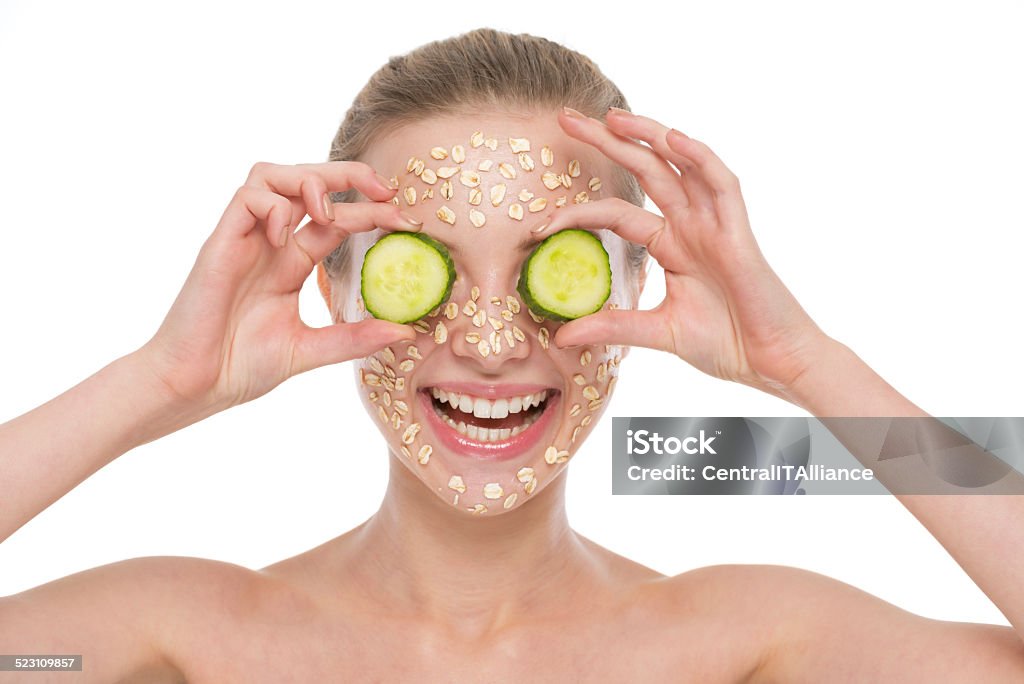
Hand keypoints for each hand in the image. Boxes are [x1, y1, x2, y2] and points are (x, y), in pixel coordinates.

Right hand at [138, 161, 419, 414]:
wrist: (193, 386)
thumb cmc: (240, 367)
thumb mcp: (310, 350)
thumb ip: (354, 338)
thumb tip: (404, 331)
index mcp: (292, 263)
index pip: (336, 220)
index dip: (371, 213)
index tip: (407, 222)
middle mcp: (269, 243)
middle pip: (307, 182)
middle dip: (349, 175)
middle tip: (386, 192)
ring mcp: (244, 240)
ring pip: (271, 174)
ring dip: (308, 179)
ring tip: (328, 210)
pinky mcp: (219, 244)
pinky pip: (245, 199)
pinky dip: (272, 205)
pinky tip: (284, 236)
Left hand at [535, 107, 828, 397]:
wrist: (771, 361)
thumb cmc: (726, 344)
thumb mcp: (658, 333)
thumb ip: (613, 327)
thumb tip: (561, 338)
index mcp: (671, 245)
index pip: (616, 214)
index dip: (578, 213)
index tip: (537, 223)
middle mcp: (691, 225)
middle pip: (644, 171)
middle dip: (607, 141)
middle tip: (567, 118)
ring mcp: (715, 224)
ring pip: (680, 166)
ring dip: (649, 136)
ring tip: (612, 116)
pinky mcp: (739, 232)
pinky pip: (722, 185)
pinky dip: (699, 159)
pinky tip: (673, 140)